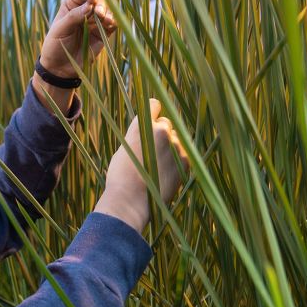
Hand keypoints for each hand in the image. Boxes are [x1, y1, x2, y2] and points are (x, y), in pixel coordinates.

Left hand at [38, 0, 116, 77]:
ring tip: (105, 19)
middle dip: (100, 3)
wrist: (60, 68)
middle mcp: (84, 10)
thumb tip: (90, 5)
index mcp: (71, 5)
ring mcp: (94, 22)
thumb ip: (74, 16)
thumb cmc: (55, 46)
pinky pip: (111, 24)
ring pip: (107, 10)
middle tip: (98, 12)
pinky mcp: (102, 34)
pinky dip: (113, 22)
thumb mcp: (60, 29)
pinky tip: (110, 23)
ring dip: (107, 12)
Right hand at [94, 99, 188, 232]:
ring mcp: (175, 145)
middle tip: (151, 153)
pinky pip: (183, 154)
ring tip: (156, 168)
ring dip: (170, 149)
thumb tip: (151, 131)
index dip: (152, 113)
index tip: (152, 122)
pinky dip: (176, 162)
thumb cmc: (121, 177)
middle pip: (166, 124)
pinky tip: (165, 174)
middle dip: (161, 134)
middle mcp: (161, 130)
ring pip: (176, 140)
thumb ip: (140, 135)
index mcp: (142, 124)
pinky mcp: (185, 161)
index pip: (154, 104)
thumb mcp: (125, 148)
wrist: (130, 201)